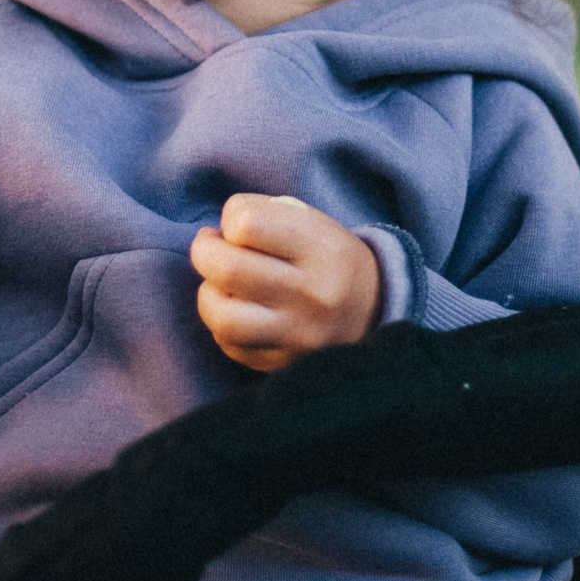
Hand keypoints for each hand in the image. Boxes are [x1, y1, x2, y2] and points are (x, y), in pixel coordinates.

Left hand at [190, 193, 379, 372]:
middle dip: (205, 251)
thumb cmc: (331, 258)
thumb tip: (219, 235)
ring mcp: (298, 336)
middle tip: (211, 247)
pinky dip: (222, 325)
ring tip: (219, 284)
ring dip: (209, 294)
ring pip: (223, 317)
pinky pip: (230, 345)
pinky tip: (236, 309)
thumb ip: (268, 216)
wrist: (375, 312)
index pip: (248, 223)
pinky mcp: (284, 365)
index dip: (231, 217)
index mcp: (323, 251)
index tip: (239, 224)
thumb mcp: (316, 223)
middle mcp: (313, 296)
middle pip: (227, 268)